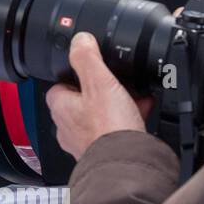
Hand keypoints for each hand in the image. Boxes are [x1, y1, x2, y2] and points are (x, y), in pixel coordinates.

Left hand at [45, 33, 153, 158]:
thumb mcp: (99, 82)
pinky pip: (115, 129)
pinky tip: (142, 113)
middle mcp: (68, 127)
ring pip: (101, 115)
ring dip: (117, 105)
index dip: (77, 75)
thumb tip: (80, 40)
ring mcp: (85, 141)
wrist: (127, 163)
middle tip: (119, 84)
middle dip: (103, 91)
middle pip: (83, 100)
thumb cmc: (109, 128)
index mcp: (60, 107)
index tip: (92, 69)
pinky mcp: (104, 151)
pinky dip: (128, 120)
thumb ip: (87, 58)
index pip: (60, 84)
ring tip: (134, 97)